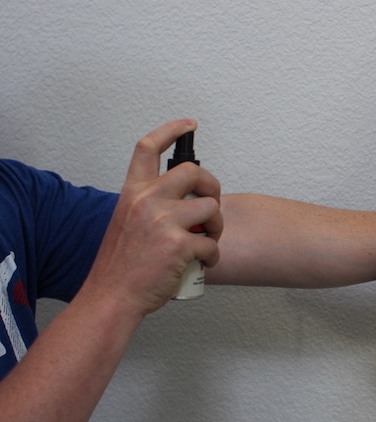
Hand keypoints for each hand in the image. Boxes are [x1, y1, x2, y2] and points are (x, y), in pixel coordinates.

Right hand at [83, 119, 222, 317]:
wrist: (112, 297)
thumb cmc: (121, 266)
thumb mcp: (126, 223)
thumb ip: (149, 205)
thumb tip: (182, 201)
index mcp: (132, 193)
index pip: (148, 148)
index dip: (171, 129)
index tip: (189, 124)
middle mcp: (146, 201)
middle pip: (193, 172)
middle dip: (212, 186)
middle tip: (211, 206)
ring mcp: (163, 221)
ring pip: (210, 208)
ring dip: (216, 226)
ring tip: (207, 240)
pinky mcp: (178, 245)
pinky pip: (212, 243)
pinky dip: (213, 255)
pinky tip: (204, 262)